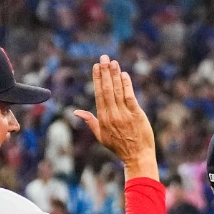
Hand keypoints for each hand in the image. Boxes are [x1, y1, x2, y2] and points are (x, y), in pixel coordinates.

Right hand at [74, 56, 157, 177]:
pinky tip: (124, 74)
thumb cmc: (119, 147)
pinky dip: (127, 85)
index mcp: (103, 118)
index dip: (97, 79)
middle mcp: (112, 114)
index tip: (96, 66)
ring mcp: (124, 114)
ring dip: (115, 75)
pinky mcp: (137, 115)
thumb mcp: (101, 136)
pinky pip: (130, 97)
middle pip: (107, 89)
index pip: (99, 94)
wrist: (137, 157)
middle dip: (105, 72)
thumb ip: (90, 121)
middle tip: (104, 57)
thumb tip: (76, 112)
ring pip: (118, 91)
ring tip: (113, 62)